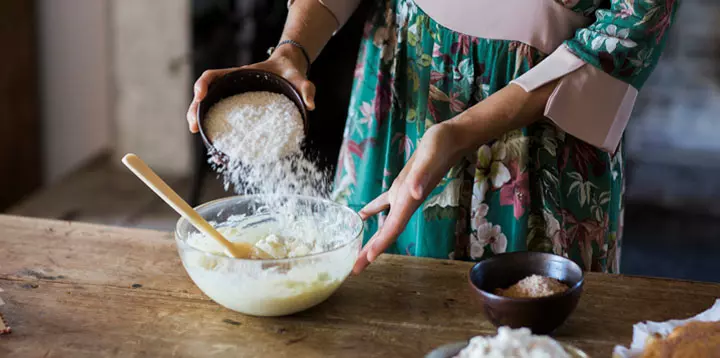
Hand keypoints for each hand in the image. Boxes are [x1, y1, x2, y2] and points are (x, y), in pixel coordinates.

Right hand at [186, 46, 315, 132]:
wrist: (291, 71)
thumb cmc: (292, 73)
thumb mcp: (299, 78)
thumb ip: (306, 88)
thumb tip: (312, 105)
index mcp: (240, 74)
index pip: (214, 75)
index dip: (204, 84)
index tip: (200, 95)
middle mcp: (232, 85)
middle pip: (205, 93)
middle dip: (195, 108)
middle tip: (193, 125)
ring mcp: (232, 96)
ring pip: (209, 106)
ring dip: (199, 118)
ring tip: (197, 133)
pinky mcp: (238, 108)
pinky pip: (221, 115)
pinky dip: (214, 126)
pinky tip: (214, 140)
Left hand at [353, 121, 469, 273]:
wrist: (452, 138)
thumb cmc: (442, 146)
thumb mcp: (430, 158)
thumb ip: (422, 177)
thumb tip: (414, 193)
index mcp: (409, 200)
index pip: (393, 227)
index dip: (381, 244)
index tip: (367, 260)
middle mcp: (406, 202)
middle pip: (388, 233)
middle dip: (372, 251)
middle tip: (356, 269)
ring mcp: (404, 195)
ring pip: (385, 223)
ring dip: (373, 238)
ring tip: (360, 254)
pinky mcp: (402, 185)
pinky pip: (384, 203)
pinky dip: (373, 211)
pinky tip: (363, 216)